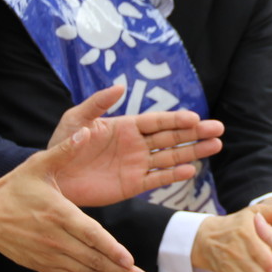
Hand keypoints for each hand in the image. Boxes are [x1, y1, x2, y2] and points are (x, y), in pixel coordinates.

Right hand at [0, 148, 153, 271]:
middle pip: (93, 260)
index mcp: (58, 213)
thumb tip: (87, 131)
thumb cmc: (13, 188)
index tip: (129, 260)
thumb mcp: (38, 165)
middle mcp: (56, 238)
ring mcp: (49, 255)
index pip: (89, 235)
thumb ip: (65, 150)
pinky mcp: (43, 265)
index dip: (110, 249)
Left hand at [47, 85, 224, 207]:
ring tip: (215, 147)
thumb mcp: (76, 119)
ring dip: (193, 152)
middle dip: (195, 133)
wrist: (53, 178)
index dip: (177, 120)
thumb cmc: (62, 145)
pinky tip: (191, 170)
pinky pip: (157, 179)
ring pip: (171, 157)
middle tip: (218, 129)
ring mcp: (137, 165)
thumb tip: (120, 86)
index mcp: (125, 126)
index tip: (195, 118)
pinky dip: (174, 176)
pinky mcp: (132, 185)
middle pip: (171, 137)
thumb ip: (98, 103)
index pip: (157, 121)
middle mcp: (136, 145)